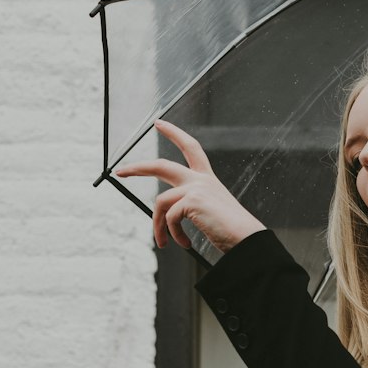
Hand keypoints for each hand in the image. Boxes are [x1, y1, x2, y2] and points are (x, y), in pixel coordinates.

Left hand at [115, 119, 266, 252]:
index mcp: (208, 179)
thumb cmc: (232, 231)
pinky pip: (168, 218)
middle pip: (161, 166)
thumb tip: (166, 217)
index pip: (190, 147)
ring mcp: (195, 188)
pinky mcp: (191, 201)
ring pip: (160, 202)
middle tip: (121, 171)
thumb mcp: (210, 213)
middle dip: (138, 168)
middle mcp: (201, 179)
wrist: (246, 239)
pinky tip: (183, 243)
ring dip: (157, 226)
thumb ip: (191, 207)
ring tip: (164, 243)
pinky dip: (172, 234)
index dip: (174, 133)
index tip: (159, 123)